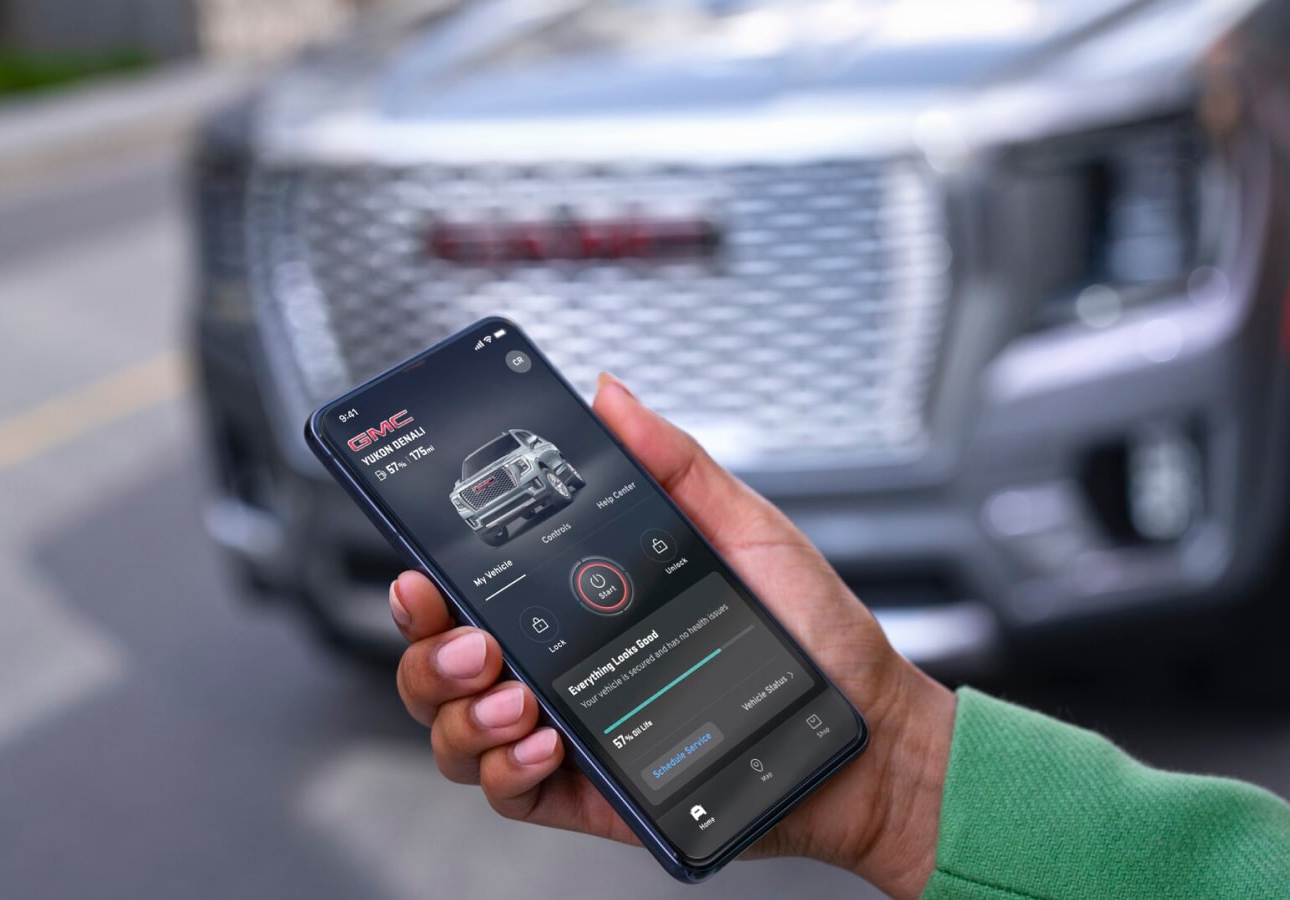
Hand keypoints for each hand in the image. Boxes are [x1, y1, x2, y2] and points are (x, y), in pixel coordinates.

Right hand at [391, 374, 953, 898]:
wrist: (866, 734)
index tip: (423, 559)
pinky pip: (507, 793)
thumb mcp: (745, 530)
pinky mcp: (593, 794)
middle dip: (427, 645)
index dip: (431, 577)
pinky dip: (505, 768)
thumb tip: (612, 395)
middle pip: (443, 658)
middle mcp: (567, 665)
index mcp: (587, 602)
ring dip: (459, 707)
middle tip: (472, 633)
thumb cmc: (815, 634)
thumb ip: (674, 466)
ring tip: (513, 689)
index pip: (480, 588)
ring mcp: (572, 731)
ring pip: (457, 728)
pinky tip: (542, 742)